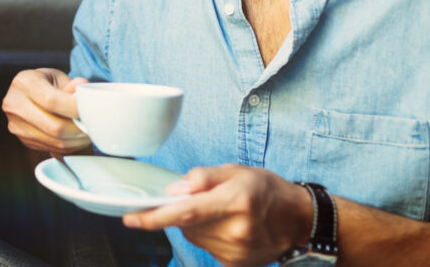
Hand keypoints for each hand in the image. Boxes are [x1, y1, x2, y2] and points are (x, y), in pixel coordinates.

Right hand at [2, 68, 90, 153]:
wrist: (23, 93)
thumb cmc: (43, 82)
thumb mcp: (56, 76)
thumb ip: (70, 84)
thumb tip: (84, 87)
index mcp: (24, 83)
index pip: (51, 100)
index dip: (74, 108)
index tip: (90, 109)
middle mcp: (15, 105)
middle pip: (54, 127)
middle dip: (79, 129)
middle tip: (93, 125)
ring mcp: (17, 126)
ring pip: (55, 142)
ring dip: (77, 141)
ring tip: (87, 132)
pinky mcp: (23, 140)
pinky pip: (52, 148)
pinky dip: (69, 146)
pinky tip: (76, 137)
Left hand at [123, 165, 312, 266]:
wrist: (298, 221)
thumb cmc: (267, 189)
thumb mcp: (236, 171)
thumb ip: (202, 178)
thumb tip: (173, 191)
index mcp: (235, 201)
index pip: (186, 212)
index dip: (155, 217)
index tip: (131, 218)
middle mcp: (235, 230)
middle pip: (187, 224)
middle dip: (184, 211)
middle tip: (206, 200)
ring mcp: (235, 252)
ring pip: (194, 237)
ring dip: (197, 224)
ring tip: (223, 213)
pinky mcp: (234, 265)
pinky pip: (206, 248)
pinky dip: (209, 236)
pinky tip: (229, 228)